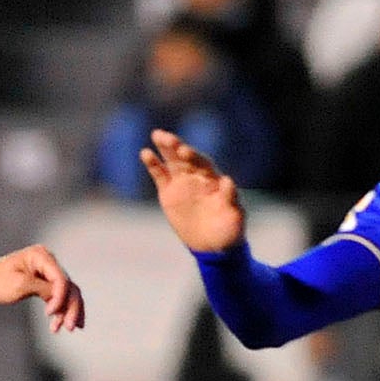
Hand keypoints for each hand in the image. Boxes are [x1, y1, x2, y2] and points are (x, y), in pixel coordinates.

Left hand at [0, 244, 83, 331]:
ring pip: (68, 292)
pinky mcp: (45, 280)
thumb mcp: (20, 285)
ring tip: (67, 328)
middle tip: (69, 327)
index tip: (50, 314)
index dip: (61, 298)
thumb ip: (44, 289)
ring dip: (69, 310)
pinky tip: (65, 322)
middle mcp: (48, 260)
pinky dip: (63, 308)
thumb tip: (63, 298)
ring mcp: (47, 270)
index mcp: (41, 256)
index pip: (61, 279)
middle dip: (71, 307)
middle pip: (69, 286)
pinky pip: (59, 294)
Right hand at [141, 129, 245, 253]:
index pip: (202, 163)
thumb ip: (231, 198)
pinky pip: (160, 175)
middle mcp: (197, 177)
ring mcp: (182, 183)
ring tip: (157, 135)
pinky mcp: (169, 193)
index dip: (193, 157)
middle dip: (176, 146)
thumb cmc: (229, 230)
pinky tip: (145, 153)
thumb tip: (228, 180)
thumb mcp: (234, 216)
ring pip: (172, 161)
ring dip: (165, 148)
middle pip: (185, 157)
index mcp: (213, 180)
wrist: (213, 245)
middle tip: (166, 137)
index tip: (185, 152)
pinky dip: (153, 164)